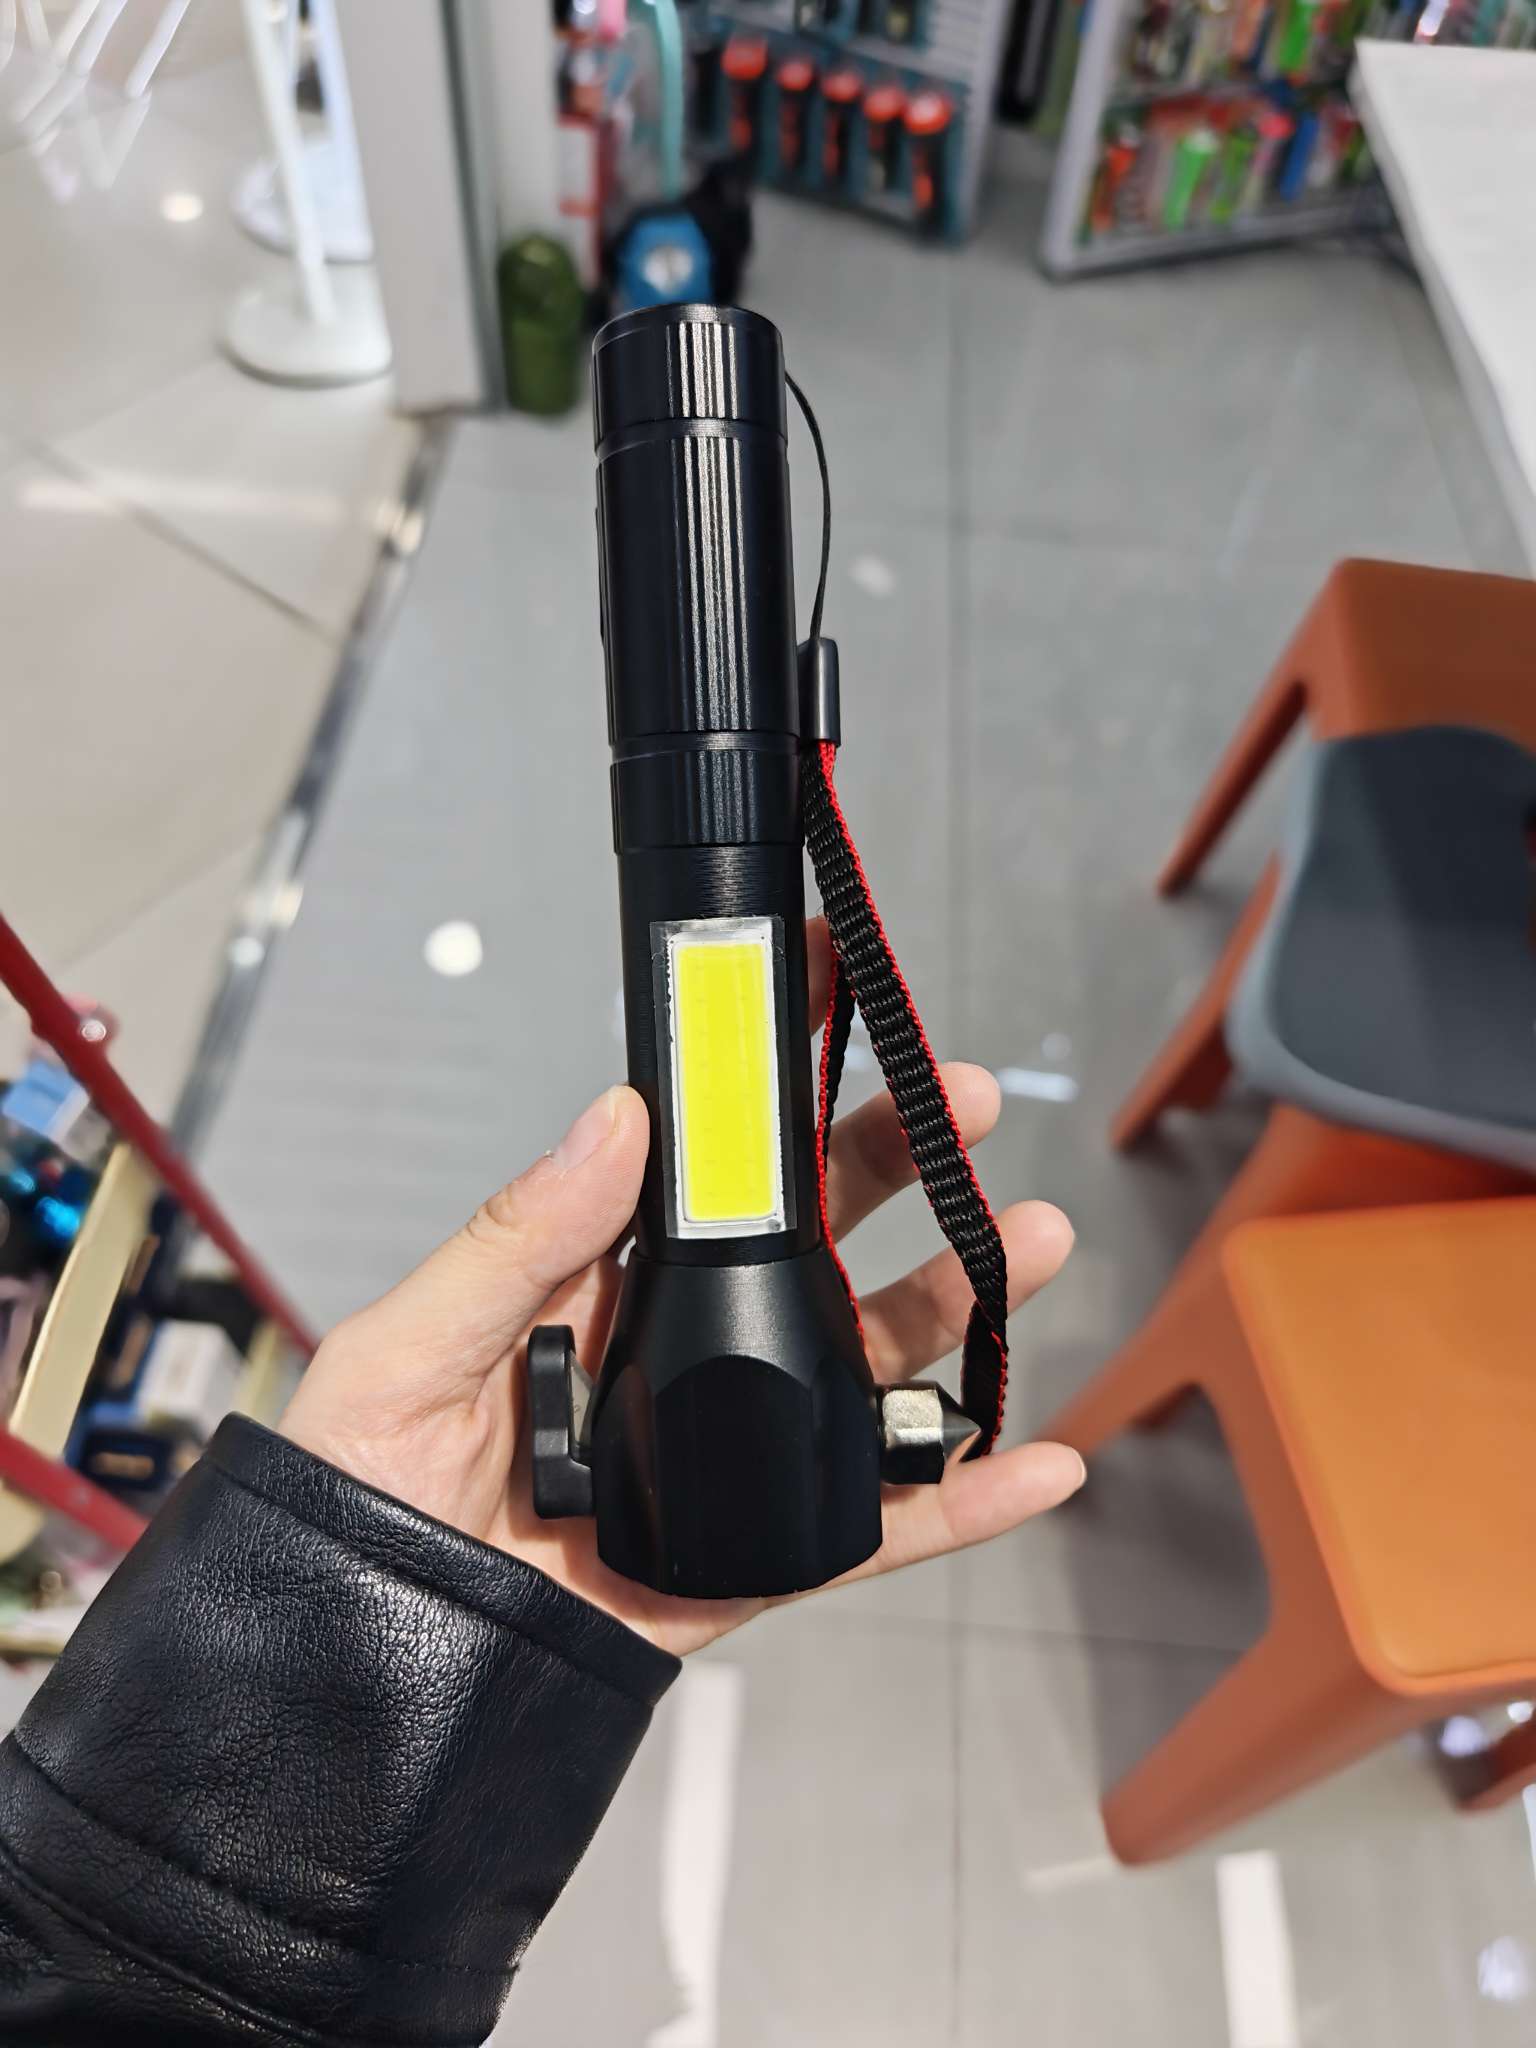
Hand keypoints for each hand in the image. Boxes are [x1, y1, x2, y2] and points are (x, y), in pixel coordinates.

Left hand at [280, 922, 1081, 1656]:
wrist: (345, 1676)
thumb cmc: (347, 1500)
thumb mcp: (408, 1352)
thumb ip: (516, 1242)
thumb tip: (615, 1117)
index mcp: (595, 1288)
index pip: (709, 1171)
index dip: (781, 1092)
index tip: (839, 1009)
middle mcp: (676, 1360)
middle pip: (814, 1249)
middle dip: (901, 1171)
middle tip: (966, 1107)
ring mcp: (723, 1458)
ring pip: (864, 1372)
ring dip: (959, 1309)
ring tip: (1027, 1243)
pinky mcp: (748, 1562)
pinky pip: (868, 1532)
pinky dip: (959, 1504)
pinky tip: (1037, 1464)